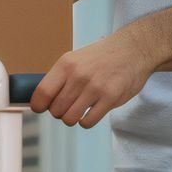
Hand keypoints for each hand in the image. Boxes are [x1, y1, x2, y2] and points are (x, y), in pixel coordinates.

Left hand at [29, 30, 157, 128]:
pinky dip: (86, 121)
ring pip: (70, 118)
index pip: (42, 92)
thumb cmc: (102, 57)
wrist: (133, 49)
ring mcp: (95, 87)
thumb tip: (40, 100)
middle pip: (56, 109)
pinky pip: (88, 122)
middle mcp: (79, 75)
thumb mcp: (76, 59)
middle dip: (59, 112)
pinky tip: (91, 111)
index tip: (41, 108)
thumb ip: (60, 78)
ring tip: (79, 109)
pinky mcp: (111, 97)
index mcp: (66, 64)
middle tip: (67, 106)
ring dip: (72, 118)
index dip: (38, 105)